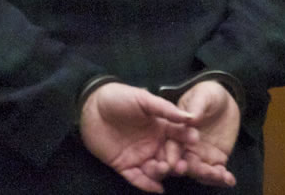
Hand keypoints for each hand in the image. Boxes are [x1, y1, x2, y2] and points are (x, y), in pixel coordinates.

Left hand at [80, 81, 196, 192]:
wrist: (91, 106)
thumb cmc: (119, 97)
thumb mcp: (143, 99)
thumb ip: (165, 109)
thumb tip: (190, 117)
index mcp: (160, 127)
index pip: (178, 137)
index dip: (186, 139)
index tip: (194, 141)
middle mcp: (153, 143)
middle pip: (170, 157)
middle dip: (176, 161)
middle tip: (180, 164)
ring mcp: (140, 156)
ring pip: (156, 169)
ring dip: (162, 172)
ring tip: (163, 169)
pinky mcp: (125, 166)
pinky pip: (138, 178)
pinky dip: (147, 185)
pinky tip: (157, 188)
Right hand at [173, 80, 238, 187]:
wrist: (225, 101)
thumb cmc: (208, 94)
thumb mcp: (202, 95)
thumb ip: (196, 106)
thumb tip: (191, 118)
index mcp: (176, 132)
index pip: (171, 146)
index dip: (172, 156)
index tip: (176, 164)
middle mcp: (185, 147)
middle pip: (184, 163)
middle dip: (191, 170)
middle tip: (204, 172)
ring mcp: (200, 155)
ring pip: (200, 171)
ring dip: (209, 176)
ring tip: (221, 175)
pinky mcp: (216, 160)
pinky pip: (217, 172)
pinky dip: (222, 178)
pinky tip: (229, 179)